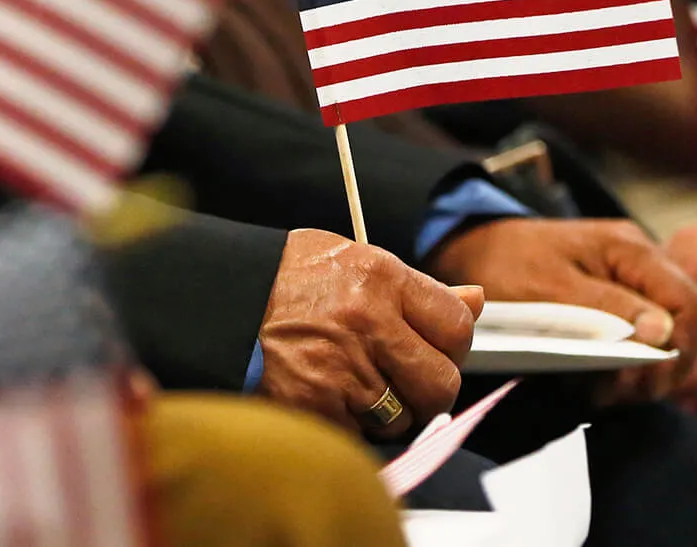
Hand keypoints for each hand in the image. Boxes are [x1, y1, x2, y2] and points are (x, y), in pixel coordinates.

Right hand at [258, 229, 481, 437]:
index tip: (438, 350)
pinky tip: (332, 399)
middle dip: (431, 391)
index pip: (457, 327)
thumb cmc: (291, 279)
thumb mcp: (357, 262)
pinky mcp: (312, 404)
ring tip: (361, 386)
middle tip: (409, 382)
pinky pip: (360, 435)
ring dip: (390, 413)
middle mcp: (366, 323)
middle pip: (440, 383)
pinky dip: (352, 427)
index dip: (454, 346)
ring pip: (403, 417)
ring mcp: (339, 368)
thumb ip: (417, 290)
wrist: (221, 297)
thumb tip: (475, 302)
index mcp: (381, 279)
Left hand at [429, 218, 696, 404]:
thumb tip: (662, 334)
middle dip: (660, 369)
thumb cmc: (507, 263)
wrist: (474, 249)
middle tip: (617, 393)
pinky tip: (593, 381)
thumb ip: (609, 308)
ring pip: (666, 341)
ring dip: (640, 374)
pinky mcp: (617, 304)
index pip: (690, 304)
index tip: (644, 377)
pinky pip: (639, 342)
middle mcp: (641, 264)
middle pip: (686, 326)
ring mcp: (631, 283)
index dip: (679, 348)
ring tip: (600, 391)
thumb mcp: (552, 287)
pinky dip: (622, 369)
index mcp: (631, 250)